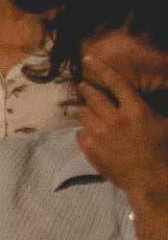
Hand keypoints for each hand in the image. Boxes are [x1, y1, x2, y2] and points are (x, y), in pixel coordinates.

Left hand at [73, 61, 167, 208]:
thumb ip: (154, 108)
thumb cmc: (163, 151)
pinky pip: (80, 132)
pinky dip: (85, 131)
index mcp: (136, 110)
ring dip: (87, 111)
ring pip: (83, 112)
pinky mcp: (90, 148)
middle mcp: (116, 119)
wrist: (150, 180)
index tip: (89, 58)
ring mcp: (101, 134)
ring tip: (93, 114)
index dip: (101, 69)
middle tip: (86, 88)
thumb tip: (147, 97)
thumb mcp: (165, 125)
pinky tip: (94, 135)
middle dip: (87, 89)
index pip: (116, 83)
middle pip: (92, 95)